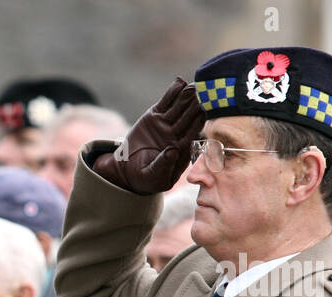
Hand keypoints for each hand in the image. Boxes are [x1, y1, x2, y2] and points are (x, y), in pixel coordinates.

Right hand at [92, 76, 204, 194]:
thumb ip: (164, 165)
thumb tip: (173, 151)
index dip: (199, 121)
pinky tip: (179, 82)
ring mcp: (167, 124)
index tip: (205, 110)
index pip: (193, 132)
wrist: (127, 170)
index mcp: (181, 149)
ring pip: (179, 106)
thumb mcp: (154, 176)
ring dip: (187, 95)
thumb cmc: (145, 179)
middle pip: (188, 116)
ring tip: (193, 84)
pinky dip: (172, 92)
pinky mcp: (155, 116)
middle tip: (204, 92)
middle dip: (196, 105)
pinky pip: (166, 102)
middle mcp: (177, 134)